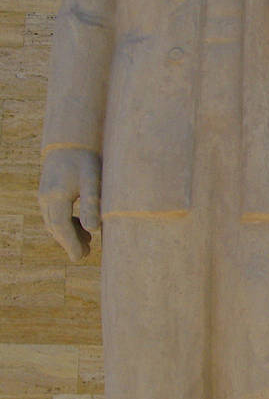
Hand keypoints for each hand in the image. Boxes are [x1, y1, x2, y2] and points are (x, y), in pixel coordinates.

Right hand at [38, 147, 101, 261]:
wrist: (71, 141)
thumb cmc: (87, 160)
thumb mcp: (94, 181)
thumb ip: (92, 204)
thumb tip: (94, 229)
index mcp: (56, 196)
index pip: (62, 227)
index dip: (71, 244)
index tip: (81, 257)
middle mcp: (46, 198)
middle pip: (56, 228)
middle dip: (70, 243)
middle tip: (87, 254)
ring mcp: (44, 195)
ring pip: (53, 222)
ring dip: (67, 234)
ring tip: (88, 241)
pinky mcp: (48, 193)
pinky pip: (53, 215)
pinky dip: (65, 224)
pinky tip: (81, 225)